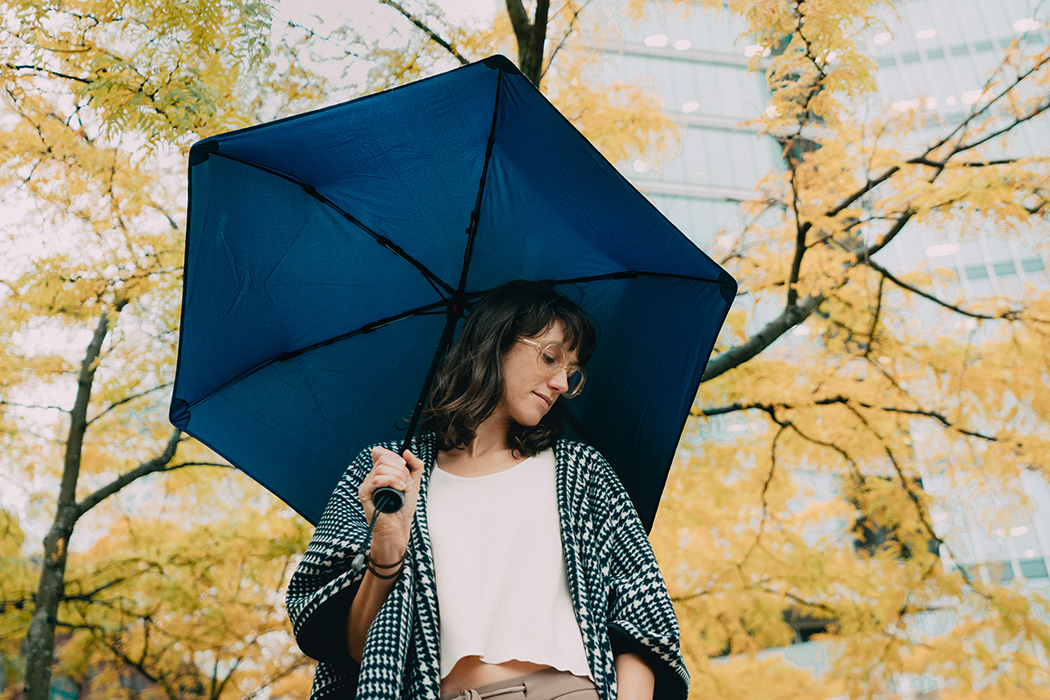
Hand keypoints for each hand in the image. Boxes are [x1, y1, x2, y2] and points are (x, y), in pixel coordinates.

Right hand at [358, 446, 423, 564]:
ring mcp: (367, 484)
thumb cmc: (403, 507)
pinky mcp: (364, 494)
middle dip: (401, 468)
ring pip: (381, 468)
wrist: (398, 527)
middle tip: (407, 482)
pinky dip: (391, 481)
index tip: (404, 466)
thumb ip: (416, 466)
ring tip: (404, 488)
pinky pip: (375, 480)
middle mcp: (372, 476)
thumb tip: (407, 451)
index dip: (393, 455)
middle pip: (383, 458)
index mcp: (381, 472)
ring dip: (398, 476)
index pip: (380, 452)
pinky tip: (399, 489)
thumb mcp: (414, 483)